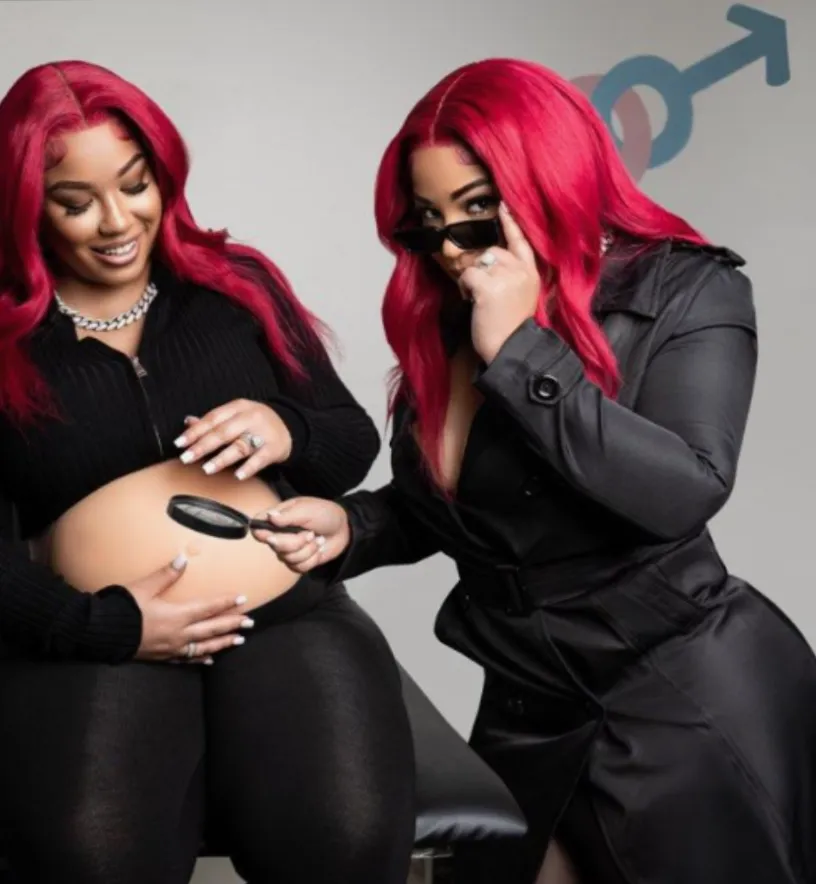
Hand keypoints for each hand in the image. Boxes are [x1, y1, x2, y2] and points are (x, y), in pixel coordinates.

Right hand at [127, 554, 252, 663]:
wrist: (102, 634)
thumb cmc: (123, 609)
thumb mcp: (144, 588)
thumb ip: (166, 574)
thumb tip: (182, 558)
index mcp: (177, 615)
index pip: (209, 608)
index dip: (227, 603)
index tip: (243, 599)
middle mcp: (178, 634)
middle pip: (212, 629)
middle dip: (232, 624)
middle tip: (250, 622)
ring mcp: (171, 648)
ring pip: (204, 646)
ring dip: (223, 642)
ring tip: (239, 640)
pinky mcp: (163, 657)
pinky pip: (187, 659)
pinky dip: (200, 658)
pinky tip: (210, 660)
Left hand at [173, 401, 292, 479]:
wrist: (291, 426)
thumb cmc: (257, 423)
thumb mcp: (236, 415)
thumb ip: (213, 420)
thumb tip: (188, 422)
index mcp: (238, 407)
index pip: (213, 418)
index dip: (195, 431)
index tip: (179, 443)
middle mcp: (250, 418)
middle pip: (223, 432)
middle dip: (203, 446)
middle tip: (186, 458)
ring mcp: (263, 432)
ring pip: (240, 446)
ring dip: (222, 458)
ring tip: (207, 469)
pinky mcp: (274, 448)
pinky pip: (260, 459)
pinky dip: (249, 467)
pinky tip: (238, 476)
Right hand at [250, 497, 349, 573]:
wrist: (343, 529)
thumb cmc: (325, 514)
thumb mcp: (307, 509)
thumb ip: (287, 515)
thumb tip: (269, 517)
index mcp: (279, 518)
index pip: (258, 527)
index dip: (261, 533)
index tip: (272, 535)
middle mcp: (280, 534)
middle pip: (274, 546)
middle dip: (296, 542)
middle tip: (309, 533)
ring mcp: (289, 549)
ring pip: (288, 558)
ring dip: (307, 550)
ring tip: (316, 538)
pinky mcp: (298, 561)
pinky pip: (299, 567)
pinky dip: (312, 558)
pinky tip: (318, 548)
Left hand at [459, 202, 541, 363]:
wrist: (511, 350)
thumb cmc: (512, 330)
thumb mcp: (522, 298)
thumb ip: (513, 278)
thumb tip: (489, 263)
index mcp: (532, 274)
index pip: (521, 243)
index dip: (511, 224)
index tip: (503, 206)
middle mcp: (521, 271)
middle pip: (492, 252)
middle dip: (482, 267)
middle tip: (481, 291)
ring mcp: (506, 277)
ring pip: (478, 262)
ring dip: (472, 278)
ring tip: (478, 299)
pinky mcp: (489, 286)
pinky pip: (468, 275)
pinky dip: (464, 287)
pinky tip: (472, 301)